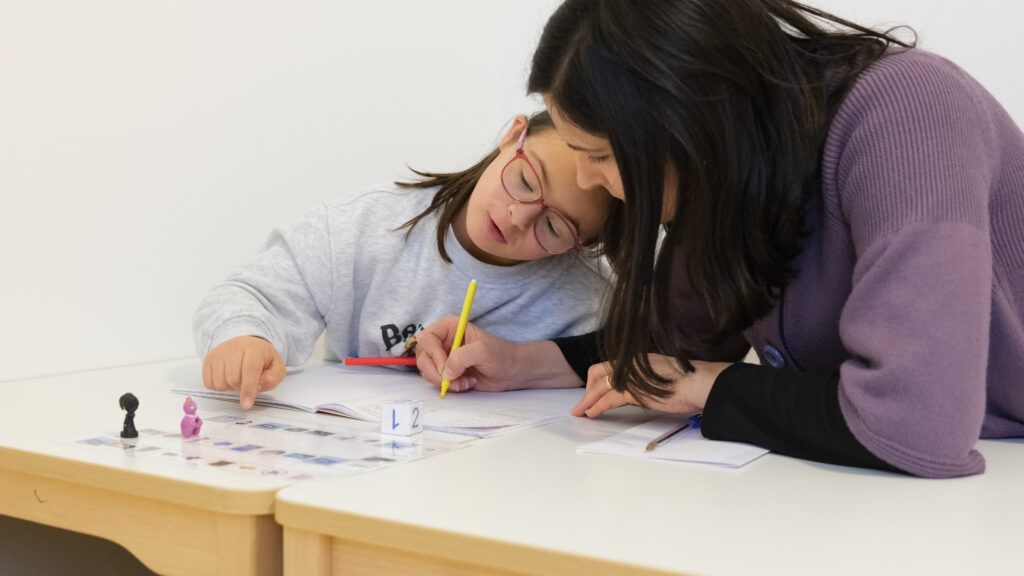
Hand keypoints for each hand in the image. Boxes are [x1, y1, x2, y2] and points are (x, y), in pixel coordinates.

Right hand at [201, 336, 286, 408]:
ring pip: (220, 382)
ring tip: (238, 378)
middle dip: (241, 388)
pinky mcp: (208, 359)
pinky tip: (227, 377)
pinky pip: (209, 383)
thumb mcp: (276, 367)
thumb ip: (273, 377)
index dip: (248, 389)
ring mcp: (219, 353)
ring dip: (230, 387)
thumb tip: (261, 383)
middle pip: (233, 379)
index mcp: (254, 349)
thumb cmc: (261, 359)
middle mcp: (234, 347)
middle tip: (248, 382)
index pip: (249, 370)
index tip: (247, 404)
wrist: (246, 345)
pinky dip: (219, 386)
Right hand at [414, 316, 580, 392]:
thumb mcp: (482, 351)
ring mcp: (443, 357)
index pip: (426, 339)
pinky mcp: (447, 372)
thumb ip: (461, 358)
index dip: (433, 356)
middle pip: (422, 357)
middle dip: (437, 373)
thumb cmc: (501, 355)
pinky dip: (449, 387)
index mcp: (449, 327)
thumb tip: (445, 372)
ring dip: (445, 382)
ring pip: (427, 371)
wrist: (512, 371)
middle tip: (454, 381)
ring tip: (466, 382)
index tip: (446, 369)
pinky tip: (466, 384)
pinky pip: (436, 381)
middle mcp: (443, 340)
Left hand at [571, 354, 729, 417]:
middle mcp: (630, 363)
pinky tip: (591, 413)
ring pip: (599, 386)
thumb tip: (637, 391)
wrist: (698, 383)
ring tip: (580, 412)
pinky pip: (607, 399)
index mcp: (637, 358)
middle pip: (598, 372)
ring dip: (587, 401)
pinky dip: (596, 406)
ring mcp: (630, 375)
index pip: (609, 366)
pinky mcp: (632, 389)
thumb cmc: (687, 381)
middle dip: (587, 390)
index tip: (592, 392)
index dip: (596, 380)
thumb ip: (644, 380)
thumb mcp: (660, 376)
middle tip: (581, 404)